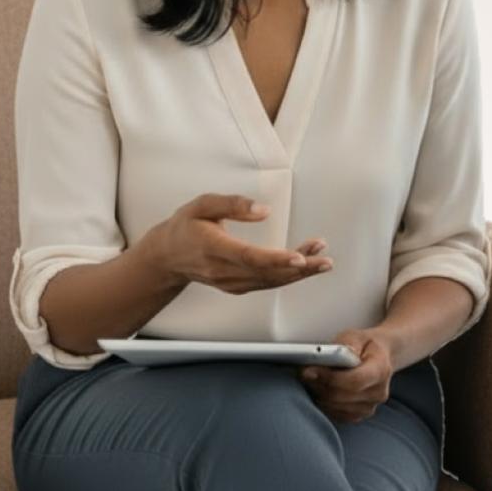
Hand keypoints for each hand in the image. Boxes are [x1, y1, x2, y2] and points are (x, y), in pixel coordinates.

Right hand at [145, 193, 332, 293]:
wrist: (167, 256)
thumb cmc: (185, 227)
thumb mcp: (202, 205)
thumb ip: (232, 204)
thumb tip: (263, 210)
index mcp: (213, 247)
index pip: (248, 257)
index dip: (275, 259)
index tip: (298, 257)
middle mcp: (223, 270)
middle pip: (266, 273)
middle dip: (299, 269)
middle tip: (324, 260)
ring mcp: (230, 282)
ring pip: (270, 281)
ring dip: (299, 273)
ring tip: (323, 259)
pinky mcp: (238, 286)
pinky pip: (266, 284)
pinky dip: (288, 276)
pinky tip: (306, 265)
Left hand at [300, 328, 394, 422]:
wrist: (380, 357)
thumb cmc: (366, 346)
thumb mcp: (356, 336)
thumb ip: (342, 345)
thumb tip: (324, 357)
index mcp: (381, 370)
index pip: (354, 381)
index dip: (329, 378)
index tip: (309, 370)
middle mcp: (378, 392)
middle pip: (340, 396)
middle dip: (319, 384)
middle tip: (305, 373)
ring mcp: (370, 407)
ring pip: (334, 407)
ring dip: (319, 394)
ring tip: (314, 379)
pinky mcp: (359, 415)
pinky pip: (335, 415)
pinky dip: (324, 403)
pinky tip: (322, 390)